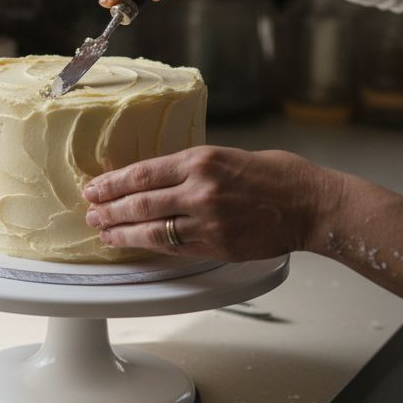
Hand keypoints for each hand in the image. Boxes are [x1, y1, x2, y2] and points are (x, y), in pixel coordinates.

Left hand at [81, 146, 338, 260]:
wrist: (311, 204)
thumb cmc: (278, 175)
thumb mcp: (231, 155)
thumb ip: (196, 167)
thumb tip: (163, 177)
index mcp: (201, 160)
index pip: (143, 172)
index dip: (113, 183)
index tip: (95, 187)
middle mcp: (199, 189)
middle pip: (140, 202)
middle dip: (110, 208)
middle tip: (90, 212)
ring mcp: (206, 220)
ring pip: (151, 229)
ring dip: (122, 232)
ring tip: (103, 232)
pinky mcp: (216, 244)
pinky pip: (173, 247)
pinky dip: (149, 246)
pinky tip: (134, 245)